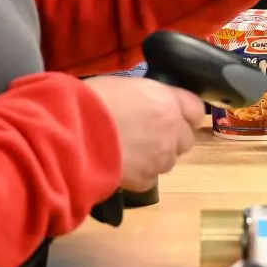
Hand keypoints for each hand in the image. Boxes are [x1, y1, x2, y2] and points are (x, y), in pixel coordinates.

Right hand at [84, 76, 205, 191]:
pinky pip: (149, 179)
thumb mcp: (123, 86)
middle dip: (172, 139)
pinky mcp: (145, 180)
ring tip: (129, 153)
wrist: (71, 135)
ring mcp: (160, 157)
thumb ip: (145, 98)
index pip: (195, 110)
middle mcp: (171, 129)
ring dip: (155, 158)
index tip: (173, 116)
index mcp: (167, 101)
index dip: (184, 114)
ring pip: (168, 161)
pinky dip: (139, 175)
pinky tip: (120, 166)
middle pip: (186, 140)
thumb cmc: (90, 101)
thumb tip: (145, 105)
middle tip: (148, 136)